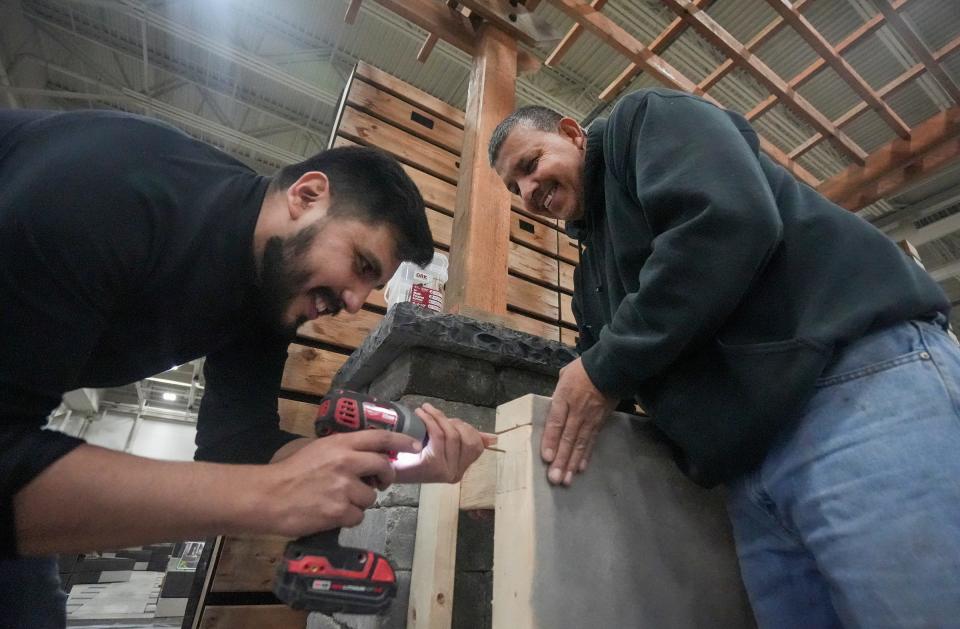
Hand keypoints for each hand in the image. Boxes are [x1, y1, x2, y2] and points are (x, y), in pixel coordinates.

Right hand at [265, 430, 421, 536]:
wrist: (269, 496)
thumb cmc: (291, 472)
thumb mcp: (318, 449)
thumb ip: (343, 450)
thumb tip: (369, 454)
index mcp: (340, 444)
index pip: (380, 438)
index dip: (402, 441)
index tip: (415, 445)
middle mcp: (346, 463)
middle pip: (384, 466)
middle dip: (386, 477)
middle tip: (379, 483)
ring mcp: (344, 488)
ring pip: (372, 497)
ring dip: (360, 501)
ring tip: (339, 500)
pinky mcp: (340, 511)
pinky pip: (358, 516)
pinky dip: (348, 517)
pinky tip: (332, 513)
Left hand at [393, 403, 495, 483]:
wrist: (385, 468)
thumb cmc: (410, 456)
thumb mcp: (441, 447)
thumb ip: (465, 441)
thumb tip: (492, 438)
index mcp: (460, 470)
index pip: (476, 445)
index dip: (467, 428)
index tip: (451, 420)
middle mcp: (456, 474)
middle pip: (466, 438)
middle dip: (452, 422)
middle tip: (435, 413)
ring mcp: (446, 471)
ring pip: (452, 435)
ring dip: (439, 417)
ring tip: (425, 410)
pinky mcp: (433, 466)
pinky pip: (439, 436)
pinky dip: (431, 420)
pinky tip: (421, 413)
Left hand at [543, 357, 617, 485]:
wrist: (611, 367)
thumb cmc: (584, 369)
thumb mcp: (564, 376)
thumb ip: (557, 394)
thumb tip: (552, 405)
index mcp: (564, 398)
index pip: (556, 422)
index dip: (551, 441)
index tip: (547, 458)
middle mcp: (577, 411)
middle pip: (568, 438)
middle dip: (561, 460)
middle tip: (555, 479)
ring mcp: (590, 419)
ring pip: (580, 444)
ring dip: (572, 463)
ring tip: (566, 480)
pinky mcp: (600, 422)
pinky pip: (591, 441)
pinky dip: (585, 456)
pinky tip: (580, 468)